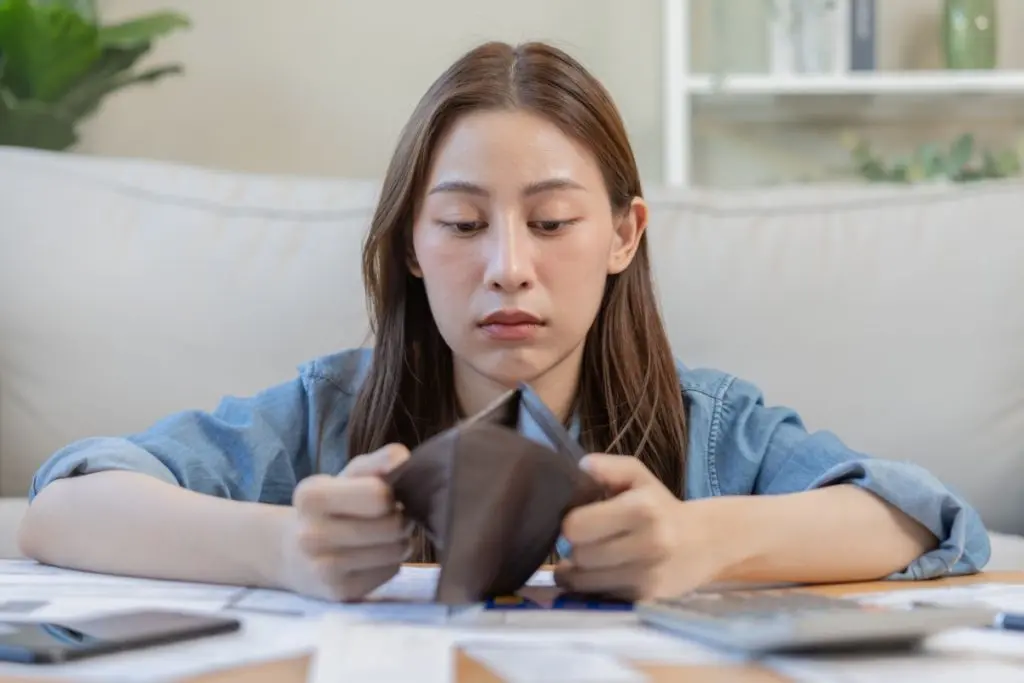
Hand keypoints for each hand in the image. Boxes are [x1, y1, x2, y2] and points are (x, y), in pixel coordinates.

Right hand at [279, 444, 411, 601]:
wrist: (291, 554)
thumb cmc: (329, 508)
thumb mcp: (346, 478)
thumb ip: (375, 464)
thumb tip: (403, 458)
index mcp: (311, 496)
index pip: (378, 494)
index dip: (391, 493)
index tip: (384, 495)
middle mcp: (311, 535)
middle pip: (392, 525)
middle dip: (400, 518)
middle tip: (392, 516)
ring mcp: (323, 568)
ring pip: (395, 550)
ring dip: (400, 541)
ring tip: (385, 536)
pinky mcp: (339, 592)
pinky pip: (391, 572)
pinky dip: (391, 562)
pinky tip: (374, 556)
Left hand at [555, 454, 725, 600]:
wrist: (706, 542)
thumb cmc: (661, 507)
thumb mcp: (638, 477)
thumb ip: (608, 467)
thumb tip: (580, 467)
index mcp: (641, 509)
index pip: (576, 526)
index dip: (571, 523)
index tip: (579, 520)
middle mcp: (647, 544)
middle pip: (579, 555)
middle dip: (575, 548)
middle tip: (586, 541)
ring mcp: (647, 576)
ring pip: (584, 582)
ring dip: (579, 571)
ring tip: (590, 559)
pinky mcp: (647, 599)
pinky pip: (600, 597)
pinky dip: (594, 588)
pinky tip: (604, 574)